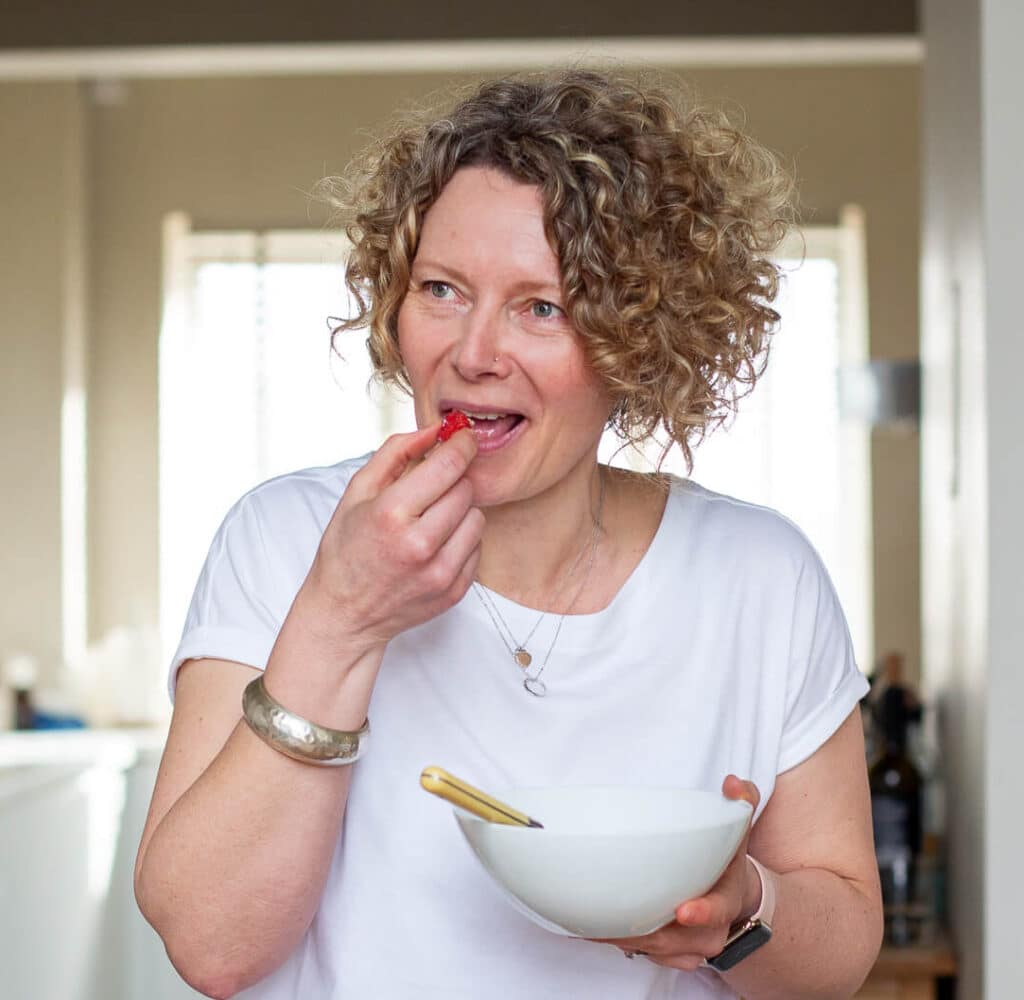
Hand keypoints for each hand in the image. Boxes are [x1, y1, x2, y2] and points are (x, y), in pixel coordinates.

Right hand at [300, 423, 484, 651]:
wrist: (346, 614)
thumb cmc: (347, 549)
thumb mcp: (358, 492)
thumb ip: (396, 453)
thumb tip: (435, 430)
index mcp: (391, 515)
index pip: (448, 466)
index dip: (461, 445)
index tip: (463, 438)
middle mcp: (420, 545)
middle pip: (465, 489)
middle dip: (453, 480)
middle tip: (431, 488)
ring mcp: (440, 572)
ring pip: (477, 517)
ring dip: (460, 511)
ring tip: (431, 520)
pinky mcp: (454, 591)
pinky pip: (477, 547)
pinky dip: (461, 540)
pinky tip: (435, 545)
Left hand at [591, 775, 760, 970]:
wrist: (733, 897)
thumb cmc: (728, 863)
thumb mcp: (739, 832)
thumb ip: (741, 803)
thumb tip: (732, 784)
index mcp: (726, 901)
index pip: (717, 910)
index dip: (701, 912)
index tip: (683, 909)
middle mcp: (709, 932)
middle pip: (674, 937)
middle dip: (644, 930)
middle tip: (610, 915)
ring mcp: (689, 947)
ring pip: (654, 949)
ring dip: (625, 938)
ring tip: (594, 921)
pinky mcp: (670, 954)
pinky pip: (645, 955)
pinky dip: (622, 942)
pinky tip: (597, 927)